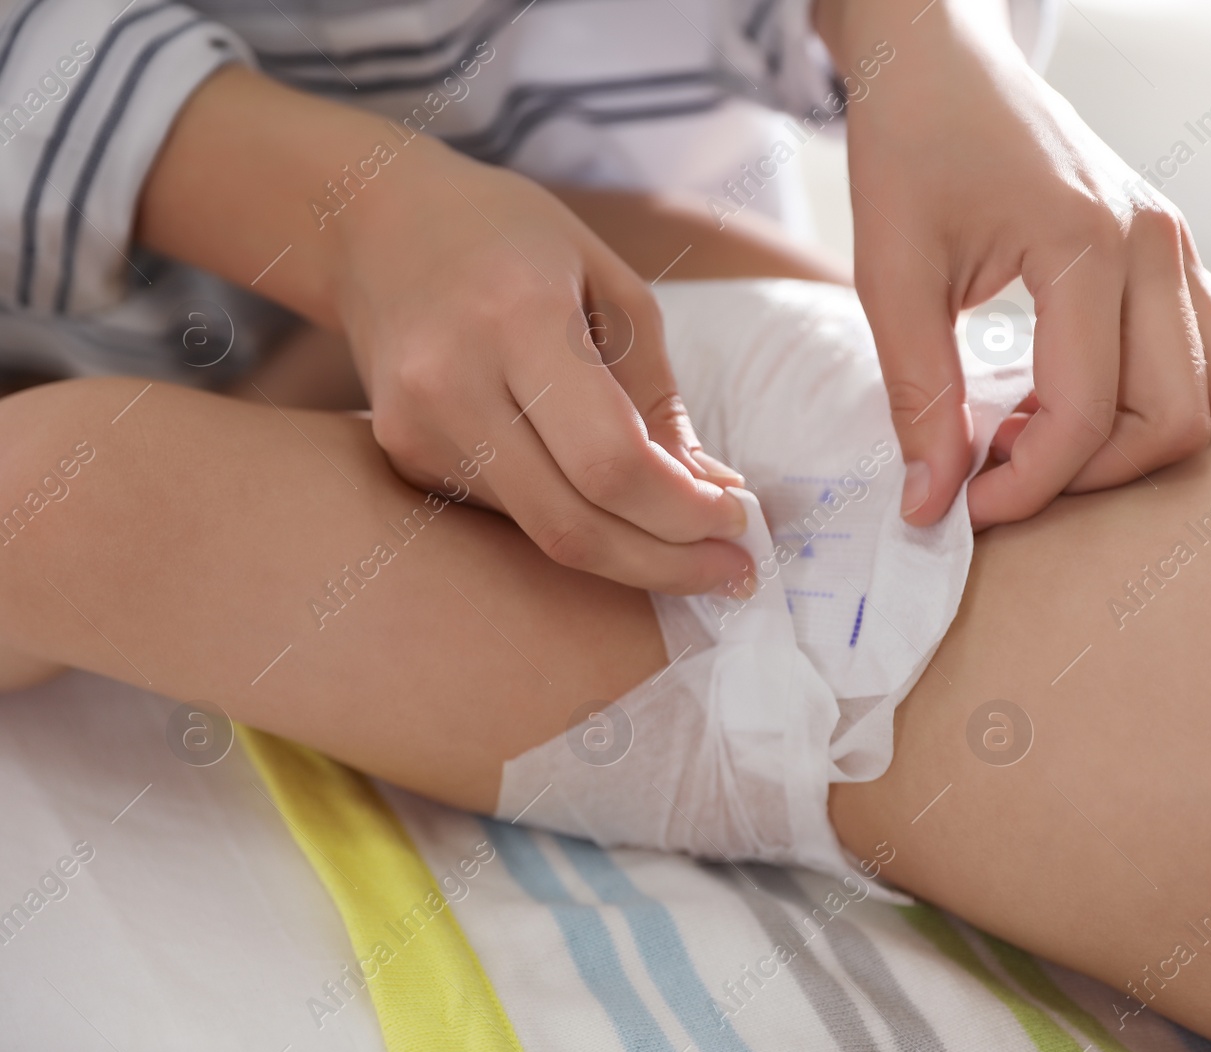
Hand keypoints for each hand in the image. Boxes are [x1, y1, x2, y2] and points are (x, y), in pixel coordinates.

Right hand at [140, 67, 749, 595]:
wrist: (375, 224)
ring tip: (688, 535)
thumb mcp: (610, 286)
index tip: (739, 520)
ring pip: (542, 532)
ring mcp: (415, 428)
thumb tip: (708, 493)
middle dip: (665, 563)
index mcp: (516, 318)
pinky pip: (510, 514)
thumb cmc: (514, 240)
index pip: (610, 461)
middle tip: (732, 571)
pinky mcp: (402, 457)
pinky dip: (577, 518)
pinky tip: (614, 504)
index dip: (683, 511)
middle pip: (571, 525)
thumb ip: (657, 396)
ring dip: (630, 549)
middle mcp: (451, 382)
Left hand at [818, 0, 1210, 526]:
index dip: (1026, 487)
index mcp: (1088, 245)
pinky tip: (1067, 391)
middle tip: (998, 471)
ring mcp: (1176, 245)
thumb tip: (933, 503)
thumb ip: (919, 395)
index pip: (1086, 415)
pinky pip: (1208, 352)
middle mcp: (1155, 246)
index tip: (960, 509)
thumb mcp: (891, 274)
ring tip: (1032, 427)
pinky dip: (1155, 397)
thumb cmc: (911, 149)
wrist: (940, 62)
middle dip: (1089, 475)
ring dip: (1130, 440)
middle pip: (1175, 421)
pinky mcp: (1172, 251)